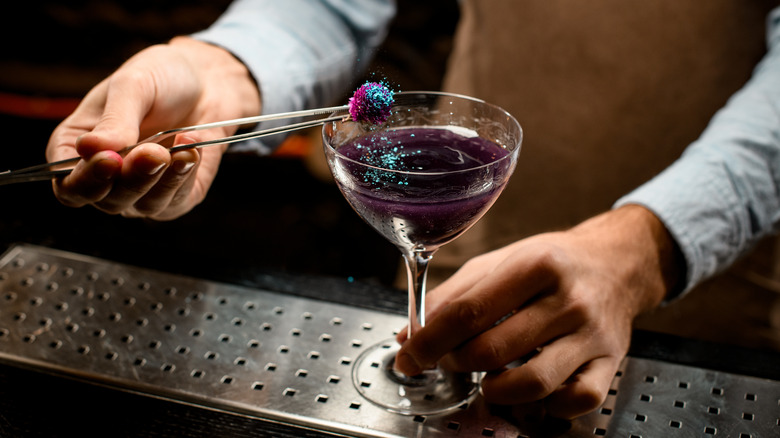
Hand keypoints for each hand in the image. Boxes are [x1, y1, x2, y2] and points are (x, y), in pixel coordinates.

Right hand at [46, 37, 260, 219]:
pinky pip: (176, 201)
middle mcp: (106, 178)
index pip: (69, 185)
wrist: (207, 81)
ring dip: (164, 178)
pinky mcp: (176, 197)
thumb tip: (88, 148)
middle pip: (108, 200)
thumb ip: (114, 119)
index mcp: (77, 149)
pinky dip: (186, 175)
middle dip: (133, 178)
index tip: (109, 160)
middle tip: (155, 151)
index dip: (86, 180)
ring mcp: (141, 191)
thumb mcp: (133, 85)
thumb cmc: (160, 78)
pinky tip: (193, 147)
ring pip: (143, 205)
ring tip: (183, 141)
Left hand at [394, 205, 682, 418]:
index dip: (429, 340)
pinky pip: (576, 400)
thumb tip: (410, 335)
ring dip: (494, 390)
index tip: (409, 356)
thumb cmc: (551, 263)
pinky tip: (529, 389)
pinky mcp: (610, 362)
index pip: (468, 312)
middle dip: (455, 362)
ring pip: (533, 382)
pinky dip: (545, 405)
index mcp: (536, 266)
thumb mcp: (499, 262)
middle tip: (447, 359)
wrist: (616, 263)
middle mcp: (568, 300)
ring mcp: (591, 335)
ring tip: (486, 378)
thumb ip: (452, 296)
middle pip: (492, 349)